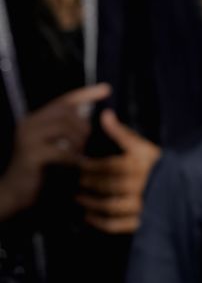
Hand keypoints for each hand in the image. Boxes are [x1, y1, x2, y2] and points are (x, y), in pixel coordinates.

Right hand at [0, 83, 111, 221]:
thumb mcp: (53, 146)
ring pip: (65, 128)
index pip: (64, 99)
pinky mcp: (31, 155)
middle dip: (83, 126)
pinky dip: (74, 159)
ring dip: (79, 142)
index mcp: (36, 119)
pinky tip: (77, 166)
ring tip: (79, 155)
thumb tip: (90, 120)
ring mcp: (28, 138)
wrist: (14, 193)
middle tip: (86, 144)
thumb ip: (66, 132)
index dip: (87, 93)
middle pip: (67, 113)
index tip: (107, 89)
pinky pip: (62, 151)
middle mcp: (29, 123)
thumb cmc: (39, 171)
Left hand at [77, 110, 160, 234]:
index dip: (89, 166)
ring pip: (109, 205)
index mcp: (140, 164)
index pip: (108, 165)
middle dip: (87, 183)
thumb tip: (105, 114)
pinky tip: (88, 217)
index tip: (78, 164)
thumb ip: (122, 133)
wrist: (184, 189)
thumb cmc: (159, 166)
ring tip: (78, 198)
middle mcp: (140, 185)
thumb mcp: (143, 146)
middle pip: (107, 185)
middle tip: (75, 181)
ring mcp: (141, 205)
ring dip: (90, 203)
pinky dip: (100, 222)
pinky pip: (117, 224)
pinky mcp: (142, 221)